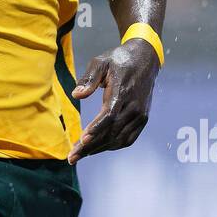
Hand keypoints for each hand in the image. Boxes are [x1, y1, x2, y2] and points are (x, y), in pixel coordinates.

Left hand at [67, 38, 159, 164]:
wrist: (145, 59)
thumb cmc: (119, 60)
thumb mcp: (101, 61)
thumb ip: (89, 78)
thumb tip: (76, 94)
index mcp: (122, 91)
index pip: (110, 114)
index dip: (96, 128)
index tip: (83, 140)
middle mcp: (134, 106)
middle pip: (111, 131)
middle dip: (90, 146)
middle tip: (71, 157)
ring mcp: (140, 114)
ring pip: (119, 139)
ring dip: (99, 149)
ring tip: (80, 155)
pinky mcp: (142, 119)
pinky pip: (128, 139)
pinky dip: (113, 146)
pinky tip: (98, 149)